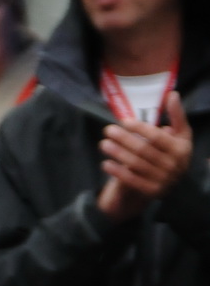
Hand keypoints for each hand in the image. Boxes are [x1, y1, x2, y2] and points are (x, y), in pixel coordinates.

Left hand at [97, 91, 194, 222]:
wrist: (177, 183)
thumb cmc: (175, 153)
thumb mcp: (182, 134)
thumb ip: (177, 115)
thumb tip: (171, 94)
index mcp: (180, 148)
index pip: (156, 136)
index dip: (139, 128)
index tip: (123, 121)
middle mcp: (173, 164)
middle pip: (143, 149)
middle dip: (124, 139)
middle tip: (107, 130)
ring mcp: (162, 179)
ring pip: (136, 164)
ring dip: (117, 153)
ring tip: (103, 144)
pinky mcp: (151, 191)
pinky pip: (131, 180)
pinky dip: (117, 171)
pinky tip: (105, 163)